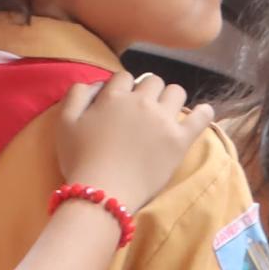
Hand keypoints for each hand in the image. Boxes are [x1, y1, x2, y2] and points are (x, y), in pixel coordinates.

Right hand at [53, 72, 208, 213]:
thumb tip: (96, 84)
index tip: (121, 102)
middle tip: (142, 110)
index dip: (122, 87)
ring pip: (176, 92)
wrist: (103, 192)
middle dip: (147, 91)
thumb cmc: (80, 160)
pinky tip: (202, 113)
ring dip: (170, 98)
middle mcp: (142, 102)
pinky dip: (204, 112)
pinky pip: (202, 117)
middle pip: (153, 81)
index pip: (124, 77)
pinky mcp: (181, 139)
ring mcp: (164, 120)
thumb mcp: (64, 123)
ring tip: (164, 113)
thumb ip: (77, 95)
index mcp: (114, 96)